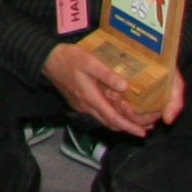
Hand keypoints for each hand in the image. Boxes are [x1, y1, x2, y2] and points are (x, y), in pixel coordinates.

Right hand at [43, 41, 175, 137]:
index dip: (129, 127)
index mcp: (90, 98)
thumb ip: (107, 75)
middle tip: (144, 129)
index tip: (142, 133)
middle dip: (127, 128)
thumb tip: (125, 87)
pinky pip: (97, 114)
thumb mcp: (90, 62)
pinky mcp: (77, 102)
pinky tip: (115, 109)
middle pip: (109, 123)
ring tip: (133, 121)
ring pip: (103, 119)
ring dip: (118, 123)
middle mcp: (86, 107)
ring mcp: (81, 106)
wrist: (47, 60)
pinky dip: (109, 116)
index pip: (113, 118)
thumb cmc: (69, 59)